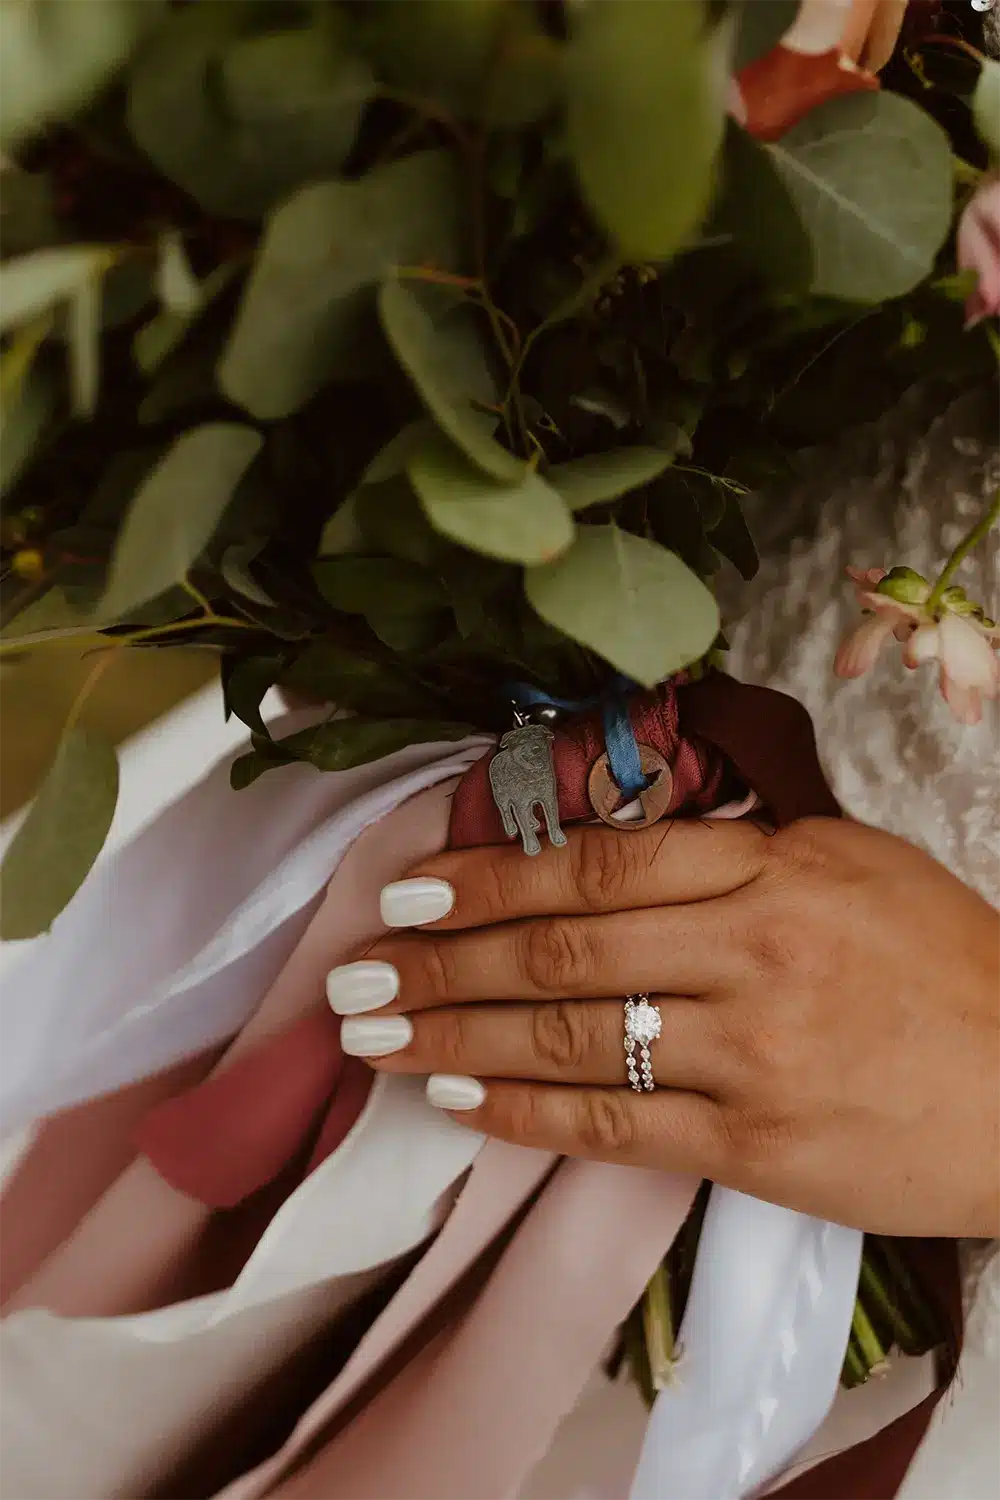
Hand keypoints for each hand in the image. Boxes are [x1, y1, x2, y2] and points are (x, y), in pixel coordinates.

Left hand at [327, 817, 999, 1235]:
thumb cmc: (947, 965)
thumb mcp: (851, 863)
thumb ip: (735, 848)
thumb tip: (614, 844)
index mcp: (774, 866)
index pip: (595, 866)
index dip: (486, 877)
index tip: (404, 890)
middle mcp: (751, 950)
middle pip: (560, 949)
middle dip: (440, 960)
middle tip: (354, 974)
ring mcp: (750, 1053)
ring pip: (569, 1035)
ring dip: (456, 1034)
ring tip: (375, 1039)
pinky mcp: (755, 1146)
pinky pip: (613, 1126)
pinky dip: (526, 1112)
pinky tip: (460, 1100)